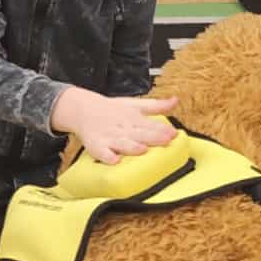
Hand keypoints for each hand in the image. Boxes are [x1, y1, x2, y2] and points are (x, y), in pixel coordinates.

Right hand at [54, 87, 178, 164]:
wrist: (84, 110)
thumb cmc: (113, 111)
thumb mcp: (135, 105)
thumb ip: (156, 106)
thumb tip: (175, 101)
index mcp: (134, 118)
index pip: (150, 124)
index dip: (162, 129)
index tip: (173, 133)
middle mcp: (123, 128)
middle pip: (139, 133)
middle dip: (152, 137)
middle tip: (166, 140)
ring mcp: (109, 137)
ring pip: (122, 143)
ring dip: (132, 146)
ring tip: (142, 149)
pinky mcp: (96, 145)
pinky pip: (101, 152)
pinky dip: (107, 156)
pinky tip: (114, 160)